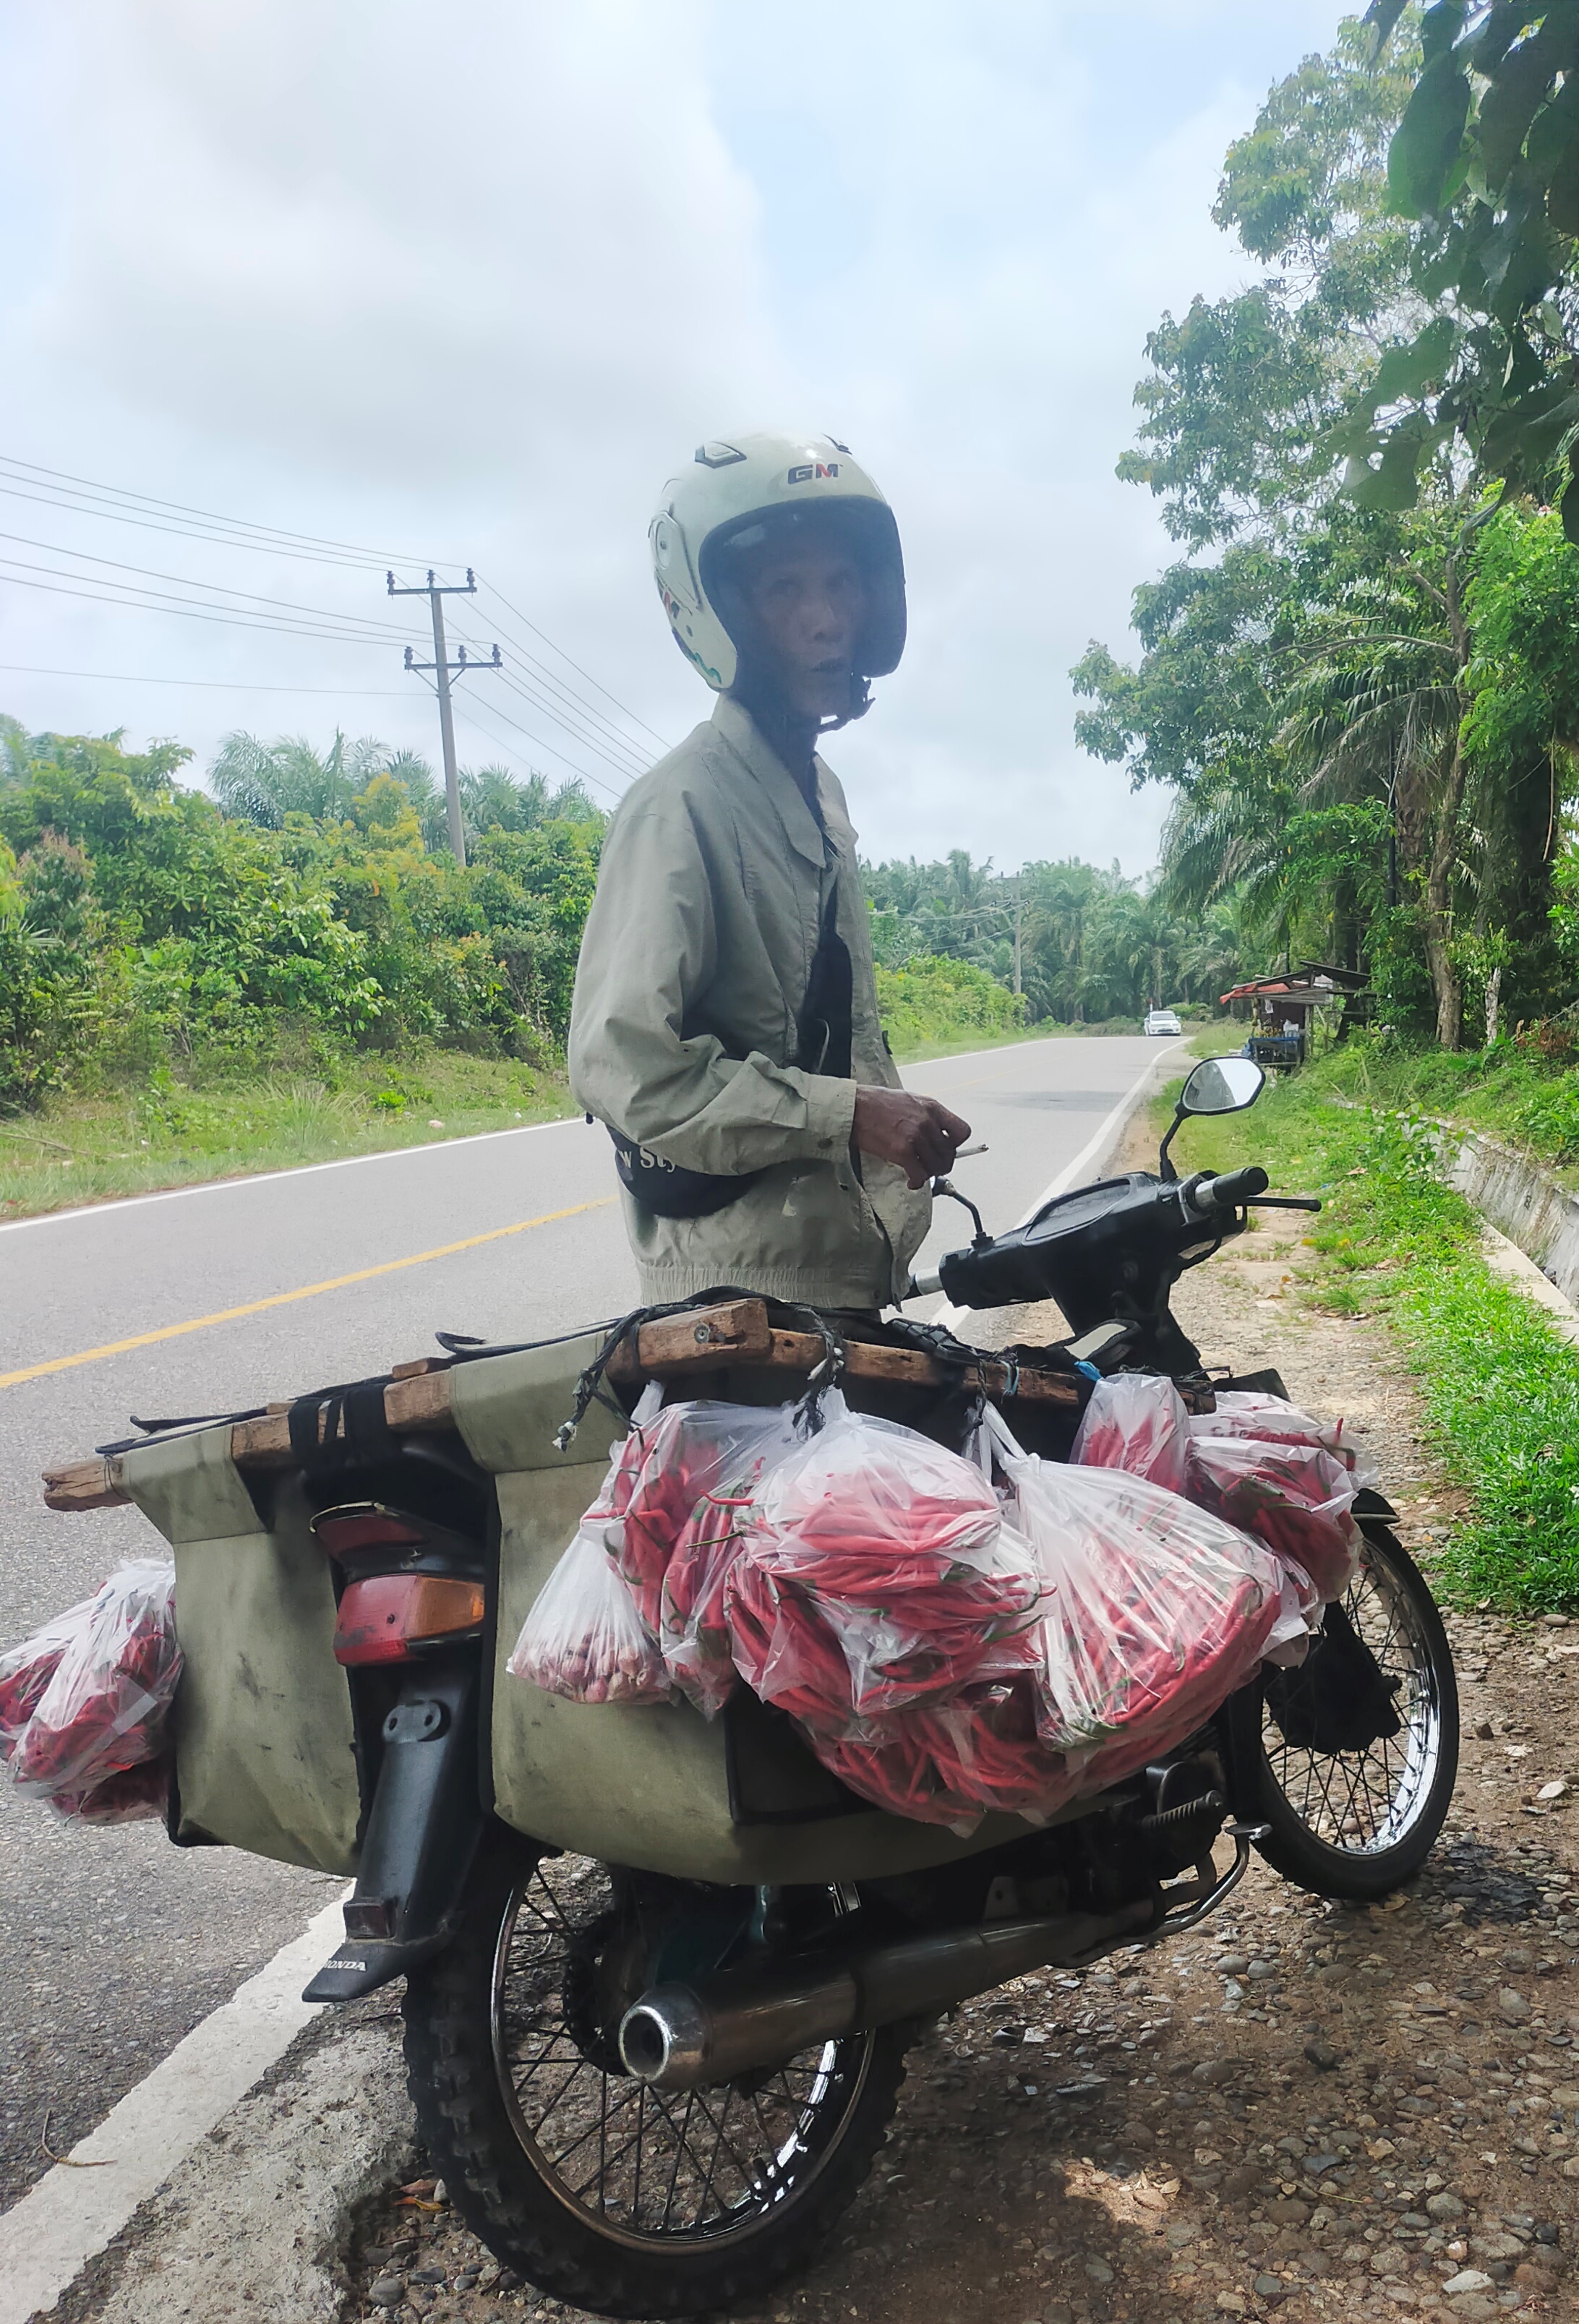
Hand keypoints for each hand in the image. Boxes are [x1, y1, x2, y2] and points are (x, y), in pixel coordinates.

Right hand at [851, 1087, 970, 1189]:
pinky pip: (920, 1174)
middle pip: (949, 1153)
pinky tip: (911, 1181)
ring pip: (936, 1166)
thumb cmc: (876, 1103)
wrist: (854, 1107)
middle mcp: (927, 1121)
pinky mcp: (902, 1151)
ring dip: (929, 1174)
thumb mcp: (910, 1100)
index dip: (956, 1145)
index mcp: (932, 1107)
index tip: (946, 1148)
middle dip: (941, 1164)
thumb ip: (926, 1116)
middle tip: (931, 1167)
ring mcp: (916, 1136)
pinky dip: (917, 1181)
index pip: (962, 1131)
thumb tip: (934, 1134)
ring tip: (919, 1173)